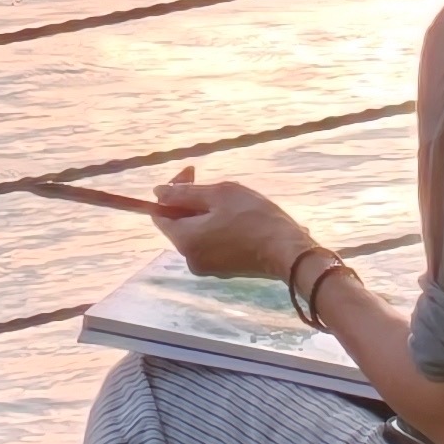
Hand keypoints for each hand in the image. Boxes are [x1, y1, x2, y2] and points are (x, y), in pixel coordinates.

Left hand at [150, 170, 312, 287]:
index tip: (192, 173)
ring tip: (232, 202)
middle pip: (178, 224)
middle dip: (192, 202)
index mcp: (185, 240)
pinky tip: (238, 220)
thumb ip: (184, 194)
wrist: (287, 252)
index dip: (171, 191)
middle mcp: (189, 258)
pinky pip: (209, 244)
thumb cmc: (254, 218)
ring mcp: (206, 267)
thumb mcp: (219, 195)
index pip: (160, 214)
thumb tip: (157, 192)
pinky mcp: (222, 271)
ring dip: (206, 214)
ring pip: (196, 234)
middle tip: (216, 186)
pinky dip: (216, 229)